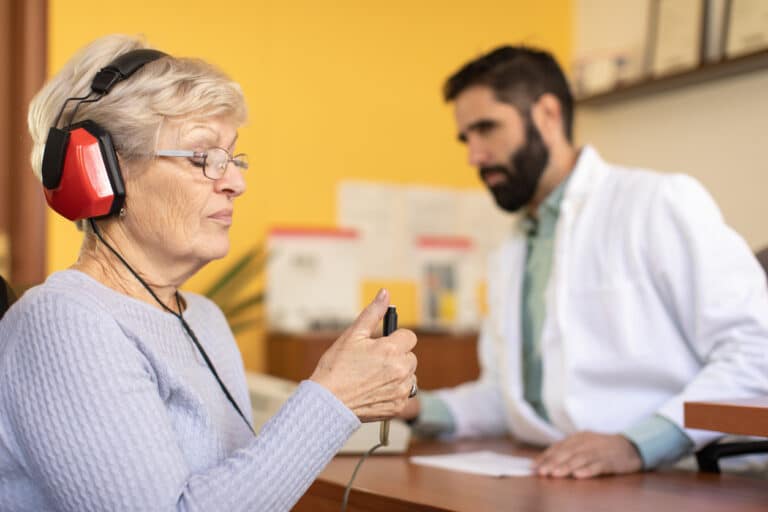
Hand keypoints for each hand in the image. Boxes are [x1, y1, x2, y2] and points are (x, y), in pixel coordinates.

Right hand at [309, 289, 416, 421]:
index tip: (381, 345)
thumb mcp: (352, 335)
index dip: (394, 339)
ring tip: (374, 377)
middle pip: (410, 356)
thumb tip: (385, 293)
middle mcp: (401, 370)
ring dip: (398, 374)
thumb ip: (373, 313)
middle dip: (396, 356)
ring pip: (409, 375)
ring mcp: (401, 390)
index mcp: (391, 350)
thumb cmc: (336, 368)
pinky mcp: (398, 407)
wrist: (327, 403)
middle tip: (373, 362)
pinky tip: (376, 390)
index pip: (409, 336)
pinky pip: (405, 394)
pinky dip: (394, 391)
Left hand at [533, 432, 642, 478]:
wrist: (630, 446)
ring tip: (555, 475)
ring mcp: (599, 451)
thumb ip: (568, 451)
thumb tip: (546, 462)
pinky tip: (579, 476)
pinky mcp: (610, 461)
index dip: (545, 457)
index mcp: (578, 438)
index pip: (558, 447)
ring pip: (580, 459)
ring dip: (566, 467)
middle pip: (567, 453)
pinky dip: (588, 470)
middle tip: (542, 472)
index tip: (533, 466)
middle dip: (553, 463)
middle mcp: (587, 442)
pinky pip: (598, 466)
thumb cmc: (602, 448)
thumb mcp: (584, 445)